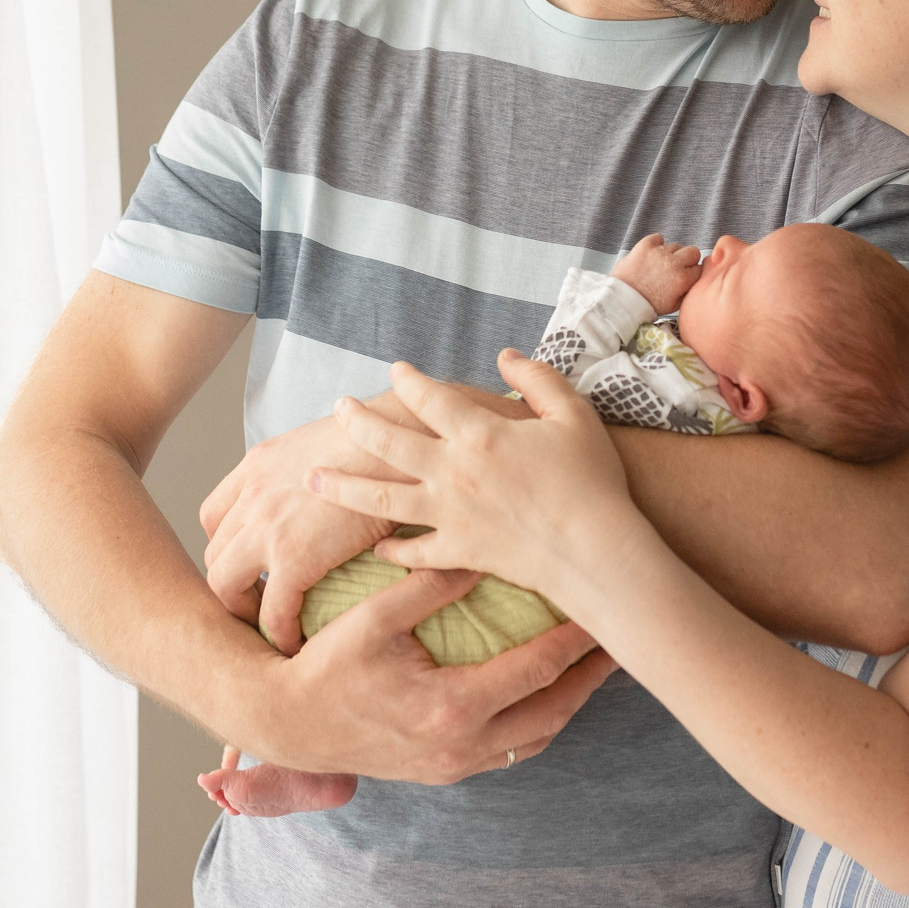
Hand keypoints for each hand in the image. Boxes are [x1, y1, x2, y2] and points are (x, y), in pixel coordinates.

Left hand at [199, 412, 406, 652]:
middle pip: (215, 552)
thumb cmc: (386, 438)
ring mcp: (267, 526)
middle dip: (232, 581)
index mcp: (259, 464)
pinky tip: (296, 642)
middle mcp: (252, 493)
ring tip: (272, 626)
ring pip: (223, 583)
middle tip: (261, 602)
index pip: (214, 515)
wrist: (406, 439)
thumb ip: (313, 467)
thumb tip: (332, 487)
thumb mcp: (328, 441)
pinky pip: (272, 609)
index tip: (252, 564)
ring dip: (244, 609)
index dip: (228, 546)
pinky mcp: (294, 556)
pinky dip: (279, 631)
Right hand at [250, 561, 616, 781]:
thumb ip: (429, 583)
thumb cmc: (324, 666)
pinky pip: (509, 752)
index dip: (574, 641)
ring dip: (567, 704)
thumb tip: (480, 550)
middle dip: (589, 679)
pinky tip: (546, 695)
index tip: (600, 611)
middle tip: (619, 643)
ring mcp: (455, 766)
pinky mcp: (445, 772)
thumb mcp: (372, 617)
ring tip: (592, 668)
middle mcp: (461, 745)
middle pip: (552, 712)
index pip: (535, 670)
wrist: (286, 724)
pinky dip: (536, 723)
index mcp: (450, 707)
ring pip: (535, 739)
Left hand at [309, 352, 656, 611]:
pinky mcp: (459, 551)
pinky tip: (377, 547)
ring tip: (314, 479)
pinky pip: (416, 551)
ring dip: (344, 487)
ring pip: (381, 499)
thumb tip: (505, 356)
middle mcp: (454, 472)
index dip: (409, 381)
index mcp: (480, 434)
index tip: (395, 370)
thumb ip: (538, 380)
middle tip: (339, 408)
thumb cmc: (592, 480)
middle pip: (389, 443)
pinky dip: (394, 550)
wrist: (595, 550)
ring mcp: (451, 515)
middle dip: (358, 423)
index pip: (429, 398)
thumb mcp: (574, 415)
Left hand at [610, 234, 703, 316]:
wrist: (622, 300)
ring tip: (660, 264)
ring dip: (671, 254)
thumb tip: (696, 279)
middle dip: (688, 259)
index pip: (700, 268)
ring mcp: (659, 252)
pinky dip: (656, 244)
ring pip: (676, 245)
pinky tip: (652, 254)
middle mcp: (674, 263)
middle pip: (693, 251)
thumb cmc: (648, 305)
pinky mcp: (645, 245)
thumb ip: (688, 291)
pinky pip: (658, 237)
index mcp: (683, 279)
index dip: (693, 272)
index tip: (687, 276)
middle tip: (677, 268)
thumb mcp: (675, 305)